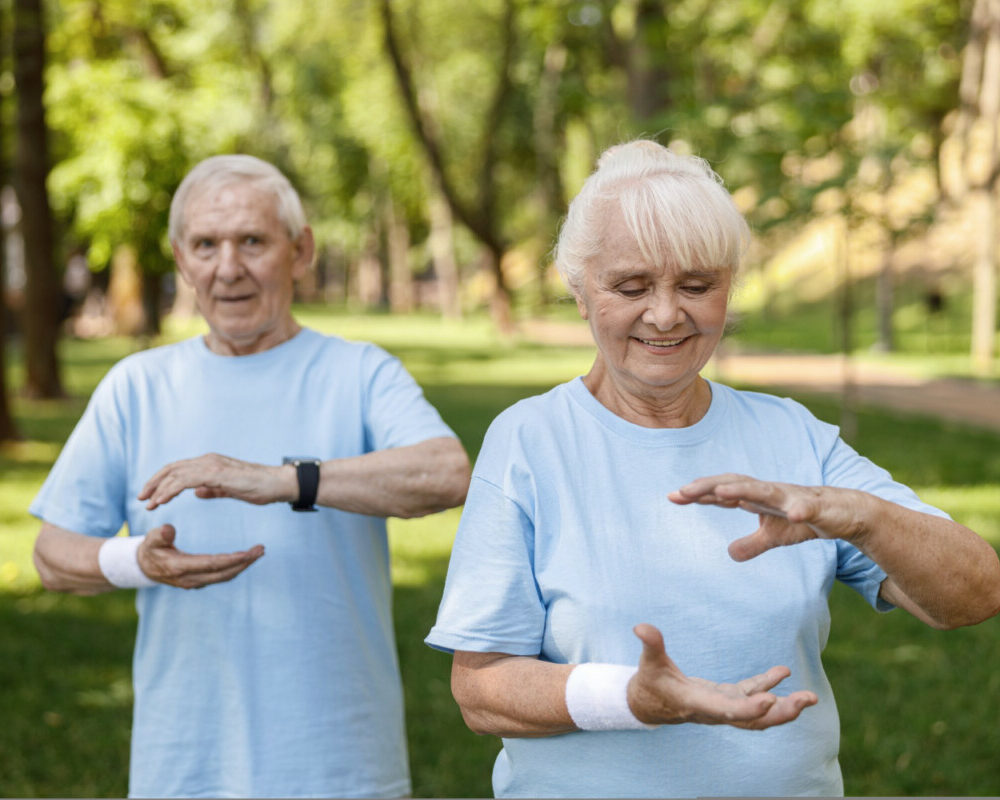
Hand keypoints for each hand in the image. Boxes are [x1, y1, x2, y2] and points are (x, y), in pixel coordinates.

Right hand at [136, 524, 264, 588]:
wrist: (143, 567)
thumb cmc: (150, 549)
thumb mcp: (150, 539)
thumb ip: (160, 535)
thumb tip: (169, 529)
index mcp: (181, 567)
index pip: (212, 564)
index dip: (231, 559)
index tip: (249, 552)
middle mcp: (191, 579)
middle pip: (224, 573)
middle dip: (244, 563)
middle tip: (261, 549)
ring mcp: (195, 582)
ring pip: (225, 576)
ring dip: (243, 566)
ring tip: (258, 552)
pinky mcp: (199, 581)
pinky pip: (221, 576)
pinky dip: (235, 568)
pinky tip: (245, 558)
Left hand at [139, 453, 295, 509]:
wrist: (279, 484)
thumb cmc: (260, 487)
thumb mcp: (231, 490)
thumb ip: (213, 489)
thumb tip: (197, 492)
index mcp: (211, 464)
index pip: (179, 469)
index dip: (162, 480)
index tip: (150, 494)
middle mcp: (208, 460)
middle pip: (172, 468)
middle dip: (153, 482)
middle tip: (141, 497)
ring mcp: (212, 465)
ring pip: (175, 473)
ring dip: (158, 488)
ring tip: (148, 503)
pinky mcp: (217, 473)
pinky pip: (186, 480)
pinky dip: (170, 490)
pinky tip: (162, 500)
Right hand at [627, 623, 816, 728]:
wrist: (648, 705)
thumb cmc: (649, 683)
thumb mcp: (648, 664)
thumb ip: (651, 645)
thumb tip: (642, 627)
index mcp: (697, 704)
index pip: (727, 711)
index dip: (748, 708)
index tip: (770, 700)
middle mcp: (715, 712)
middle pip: (753, 721)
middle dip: (781, 713)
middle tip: (807, 701)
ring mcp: (723, 708)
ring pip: (758, 715)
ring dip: (784, 707)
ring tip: (810, 697)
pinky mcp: (725, 699)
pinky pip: (751, 696)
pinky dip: (768, 686)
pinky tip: (783, 673)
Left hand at [668, 473, 867, 560]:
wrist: (846, 513)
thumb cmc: (806, 518)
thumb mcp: (774, 536)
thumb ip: (751, 543)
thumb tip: (729, 554)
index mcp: (756, 498)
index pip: (722, 493)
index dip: (698, 494)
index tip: (671, 496)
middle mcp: (770, 492)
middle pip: (734, 485)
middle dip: (709, 487)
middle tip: (683, 492)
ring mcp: (792, 496)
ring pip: (764, 490)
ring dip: (743, 490)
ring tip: (720, 493)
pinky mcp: (816, 507)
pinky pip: (807, 507)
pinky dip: (800, 509)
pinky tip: (794, 513)